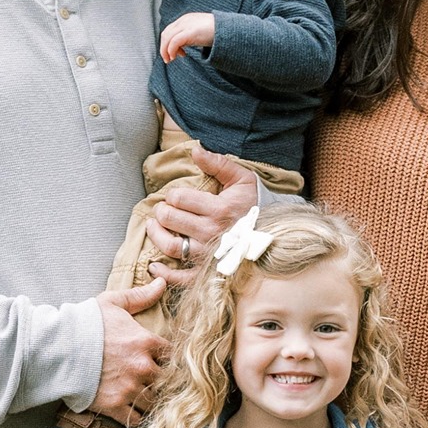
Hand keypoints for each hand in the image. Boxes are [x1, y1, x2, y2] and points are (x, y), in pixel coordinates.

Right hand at [91, 279, 169, 421]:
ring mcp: (130, 388)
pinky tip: (136, 411)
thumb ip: (140, 295)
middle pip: (168, 380)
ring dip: (153, 399)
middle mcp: (143, 367)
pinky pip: (137, 419)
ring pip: (155, 401)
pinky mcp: (115, 406)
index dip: (171, 358)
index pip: (174, 354)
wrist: (55, 350)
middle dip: (163, 380)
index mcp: (146, 342)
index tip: (164, 360)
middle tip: (157, 380)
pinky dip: (138, 417)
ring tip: (147, 396)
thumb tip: (162, 282)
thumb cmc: (84, 324)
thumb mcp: (112, 302)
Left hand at [143, 147, 259, 287]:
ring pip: (170, 245)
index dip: (172, 194)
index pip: (179, 198)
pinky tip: (154, 266)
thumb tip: (195, 150)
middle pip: (170, 219)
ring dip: (156, 234)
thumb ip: (218, 164)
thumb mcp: (242, 179)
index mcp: (219, 209)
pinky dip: (165, 274)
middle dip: (161, 211)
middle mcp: (211, 233)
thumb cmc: (254, 205)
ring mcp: (208, 255)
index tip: (176, 196)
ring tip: (154, 226)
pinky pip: (182, 277)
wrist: (273, 235)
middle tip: (163, 209)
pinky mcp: (207, 272)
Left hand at [159, 12, 216, 63]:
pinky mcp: (190, 32)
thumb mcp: (200, 32)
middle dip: (164, 47)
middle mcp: (184, 20)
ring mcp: (186, 25)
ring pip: (167, 38)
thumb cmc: (217, 33)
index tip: (176, 53)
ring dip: (165, 50)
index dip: (168, 43)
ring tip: (170, 60)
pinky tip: (174, 57)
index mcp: (186, 19)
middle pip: (166, 34)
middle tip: (168, 59)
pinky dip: (171, 50)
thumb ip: (190, 36)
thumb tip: (184, 45)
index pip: (170, 30)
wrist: (228, 29)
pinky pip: (174, 42)